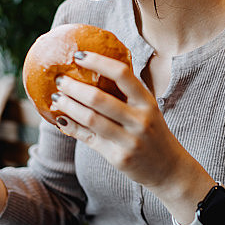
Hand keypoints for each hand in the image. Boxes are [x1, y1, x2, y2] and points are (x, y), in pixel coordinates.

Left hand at [50, 51, 211, 201]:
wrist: (168, 168)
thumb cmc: (152, 132)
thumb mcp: (148, 109)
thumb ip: (128, 94)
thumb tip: (94, 70)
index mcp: (147, 102)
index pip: (122, 74)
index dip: (98, 62)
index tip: (79, 55)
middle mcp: (140, 120)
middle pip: (99, 98)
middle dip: (74, 87)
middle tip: (59, 79)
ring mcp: (129, 140)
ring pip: (90, 119)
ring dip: (68, 106)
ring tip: (56, 98)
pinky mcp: (118, 158)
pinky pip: (89, 139)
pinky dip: (71, 128)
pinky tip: (61, 120)